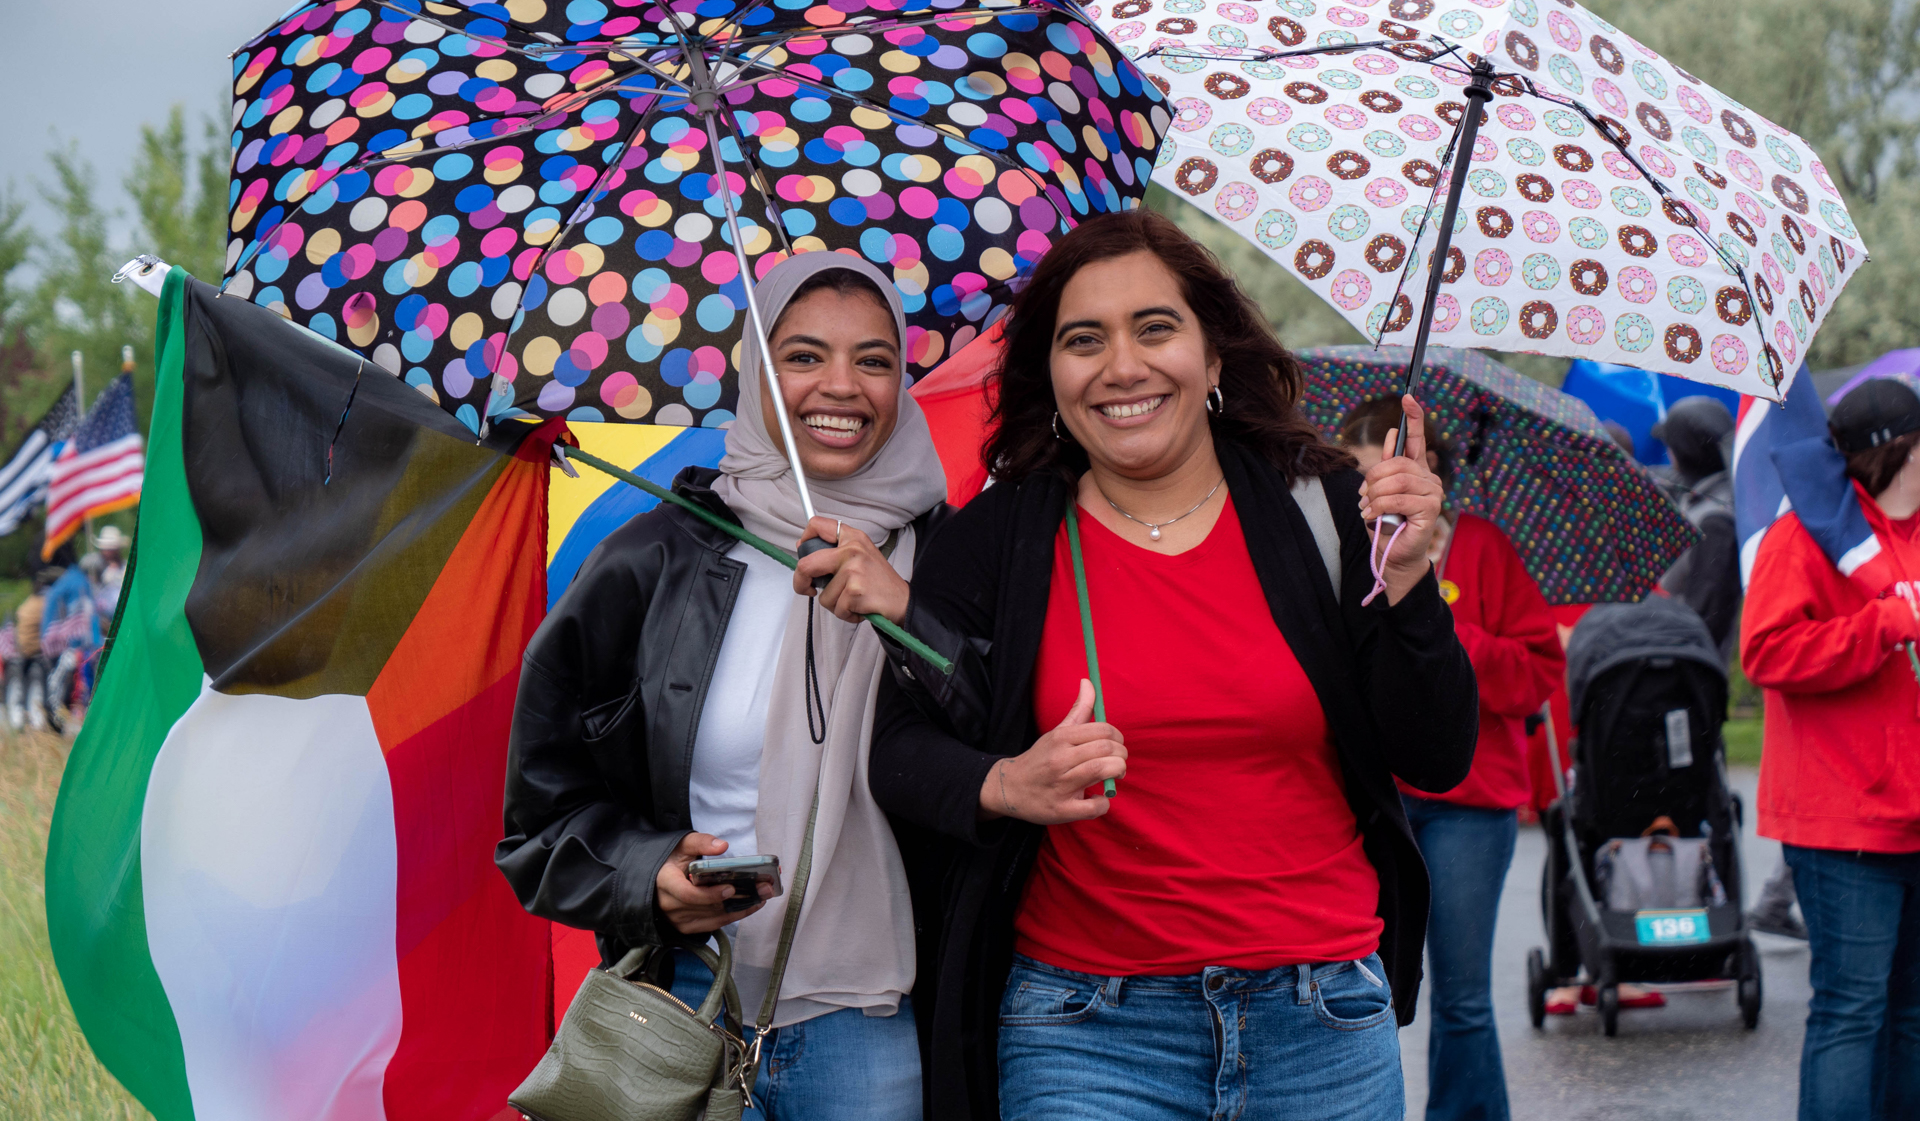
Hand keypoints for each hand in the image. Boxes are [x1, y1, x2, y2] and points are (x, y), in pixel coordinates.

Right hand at [655, 832, 772, 934]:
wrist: (657, 878)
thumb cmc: (671, 859)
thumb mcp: (682, 844)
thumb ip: (701, 842)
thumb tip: (722, 846)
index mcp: (666, 883)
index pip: (688, 895)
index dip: (710, 895)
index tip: (730, 888)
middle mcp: (670, 905)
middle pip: (706, 908)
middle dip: (737, 900)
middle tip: (762, 889)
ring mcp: (677, 919)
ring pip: (713, 918)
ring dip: (740, 909)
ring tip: (762, 896)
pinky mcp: (686, 927)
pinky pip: (713, 925)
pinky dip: (732, 916)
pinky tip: (749, 906)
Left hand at [793, 516, 910, 623]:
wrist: (902, 600)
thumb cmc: (879, 581)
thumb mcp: (860, 555)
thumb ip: (836, 552)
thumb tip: (804, 551)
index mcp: (853, 537)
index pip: (818, 525)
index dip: (804, 539)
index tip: (803, 552)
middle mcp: (852, 549)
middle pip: (806, 564)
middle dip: (800, 582)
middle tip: (808, 589)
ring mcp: (853, 570)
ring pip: (823, 595)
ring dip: (835, 604)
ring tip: (853, 599)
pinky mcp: (854, 590)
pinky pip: (836, 609)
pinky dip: (846, 614)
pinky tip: (859, 607)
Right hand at [979, 679, 1126, 823]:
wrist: (1009, 788)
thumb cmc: (1040, 759)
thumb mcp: (1057, 733)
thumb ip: (1078, 710)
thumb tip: (1089, 682)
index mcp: (1060, 738)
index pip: (1102, 730)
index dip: (1117, 737)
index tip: (1116, 744)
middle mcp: (1059, 760)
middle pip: (1106, 750)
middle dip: (1121, 756)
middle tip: (1119, 761)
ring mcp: (1060, 785)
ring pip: (1101, 771)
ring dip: (1117, 773)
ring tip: (1114, 775)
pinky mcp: (1062, 810)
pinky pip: (1093, 807)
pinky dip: (1103, 803)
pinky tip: (1098, 798)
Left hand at [1358, 395, 1444, 604]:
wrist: (1392, 553)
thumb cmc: (1386, 522)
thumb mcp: (1379, 491)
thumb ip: (1386, 466)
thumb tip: (1393, 434)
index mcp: (1417, 470)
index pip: (1417, 439)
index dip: (1414, 417)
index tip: (1408, 397)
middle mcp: (1429, 479)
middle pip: (1397, 463)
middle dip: (1373, 478)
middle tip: (1364, 496)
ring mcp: (1433, 494)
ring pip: (1397, 480)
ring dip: (1375, 495)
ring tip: (1367, 508)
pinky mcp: (1431, 510)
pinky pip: (1400, 499)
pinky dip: (1380, 507)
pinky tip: (1372, 516)